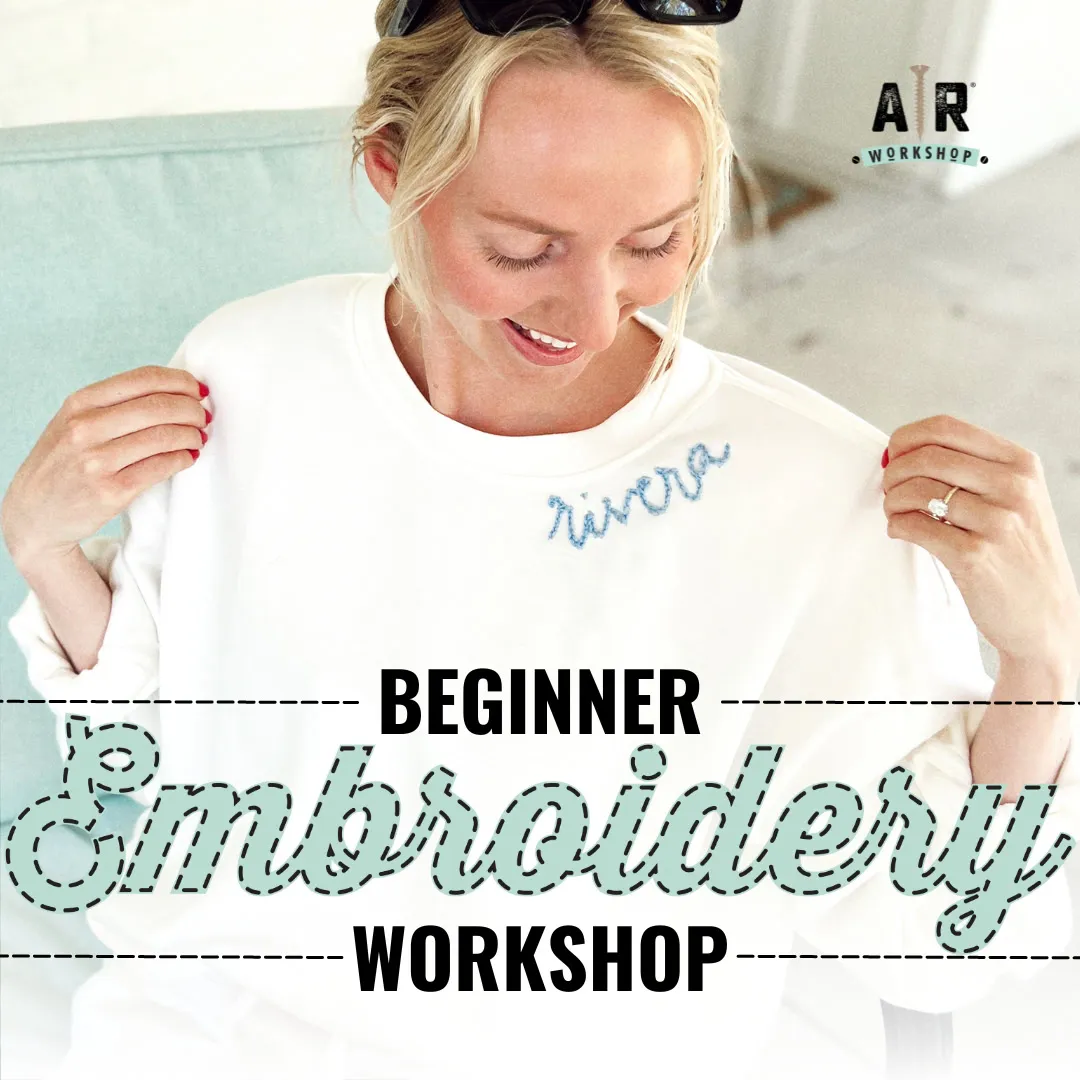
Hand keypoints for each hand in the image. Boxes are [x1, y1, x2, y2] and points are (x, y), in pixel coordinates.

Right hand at [1, 366, 210, 569]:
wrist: (35, 514)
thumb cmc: (64, 463)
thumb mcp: (74, 423)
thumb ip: (114, 405)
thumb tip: (174, 391)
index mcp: (80, 403)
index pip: (143, 379)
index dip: (180, 382)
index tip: (199, 390)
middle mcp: (85, 428)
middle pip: (160, 406)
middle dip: (192, 410)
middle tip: (204, 417)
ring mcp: (97, 461)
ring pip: (165, 436)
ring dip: (193, 435)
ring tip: (199, 438)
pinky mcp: (112, 491)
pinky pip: (162, 466)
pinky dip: (184, 458)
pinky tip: (188, 457)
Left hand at [881, 414, 1079, 675]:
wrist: (1047, 617)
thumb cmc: (1019, 553)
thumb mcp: (1015, 499)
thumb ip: (972, 471)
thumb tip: (902, 452)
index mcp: (1021, 463)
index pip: (947, 427)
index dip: (907, 438)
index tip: (893, 454)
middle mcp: (1014, 487)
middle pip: (927, 457)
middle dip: (894, 472)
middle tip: (888, 490)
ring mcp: (998, 522)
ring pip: (917, 490)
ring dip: (892, 501)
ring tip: (896, 513)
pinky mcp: (975, 556)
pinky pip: (915, 527)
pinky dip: (897, 526)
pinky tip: (902, 532)